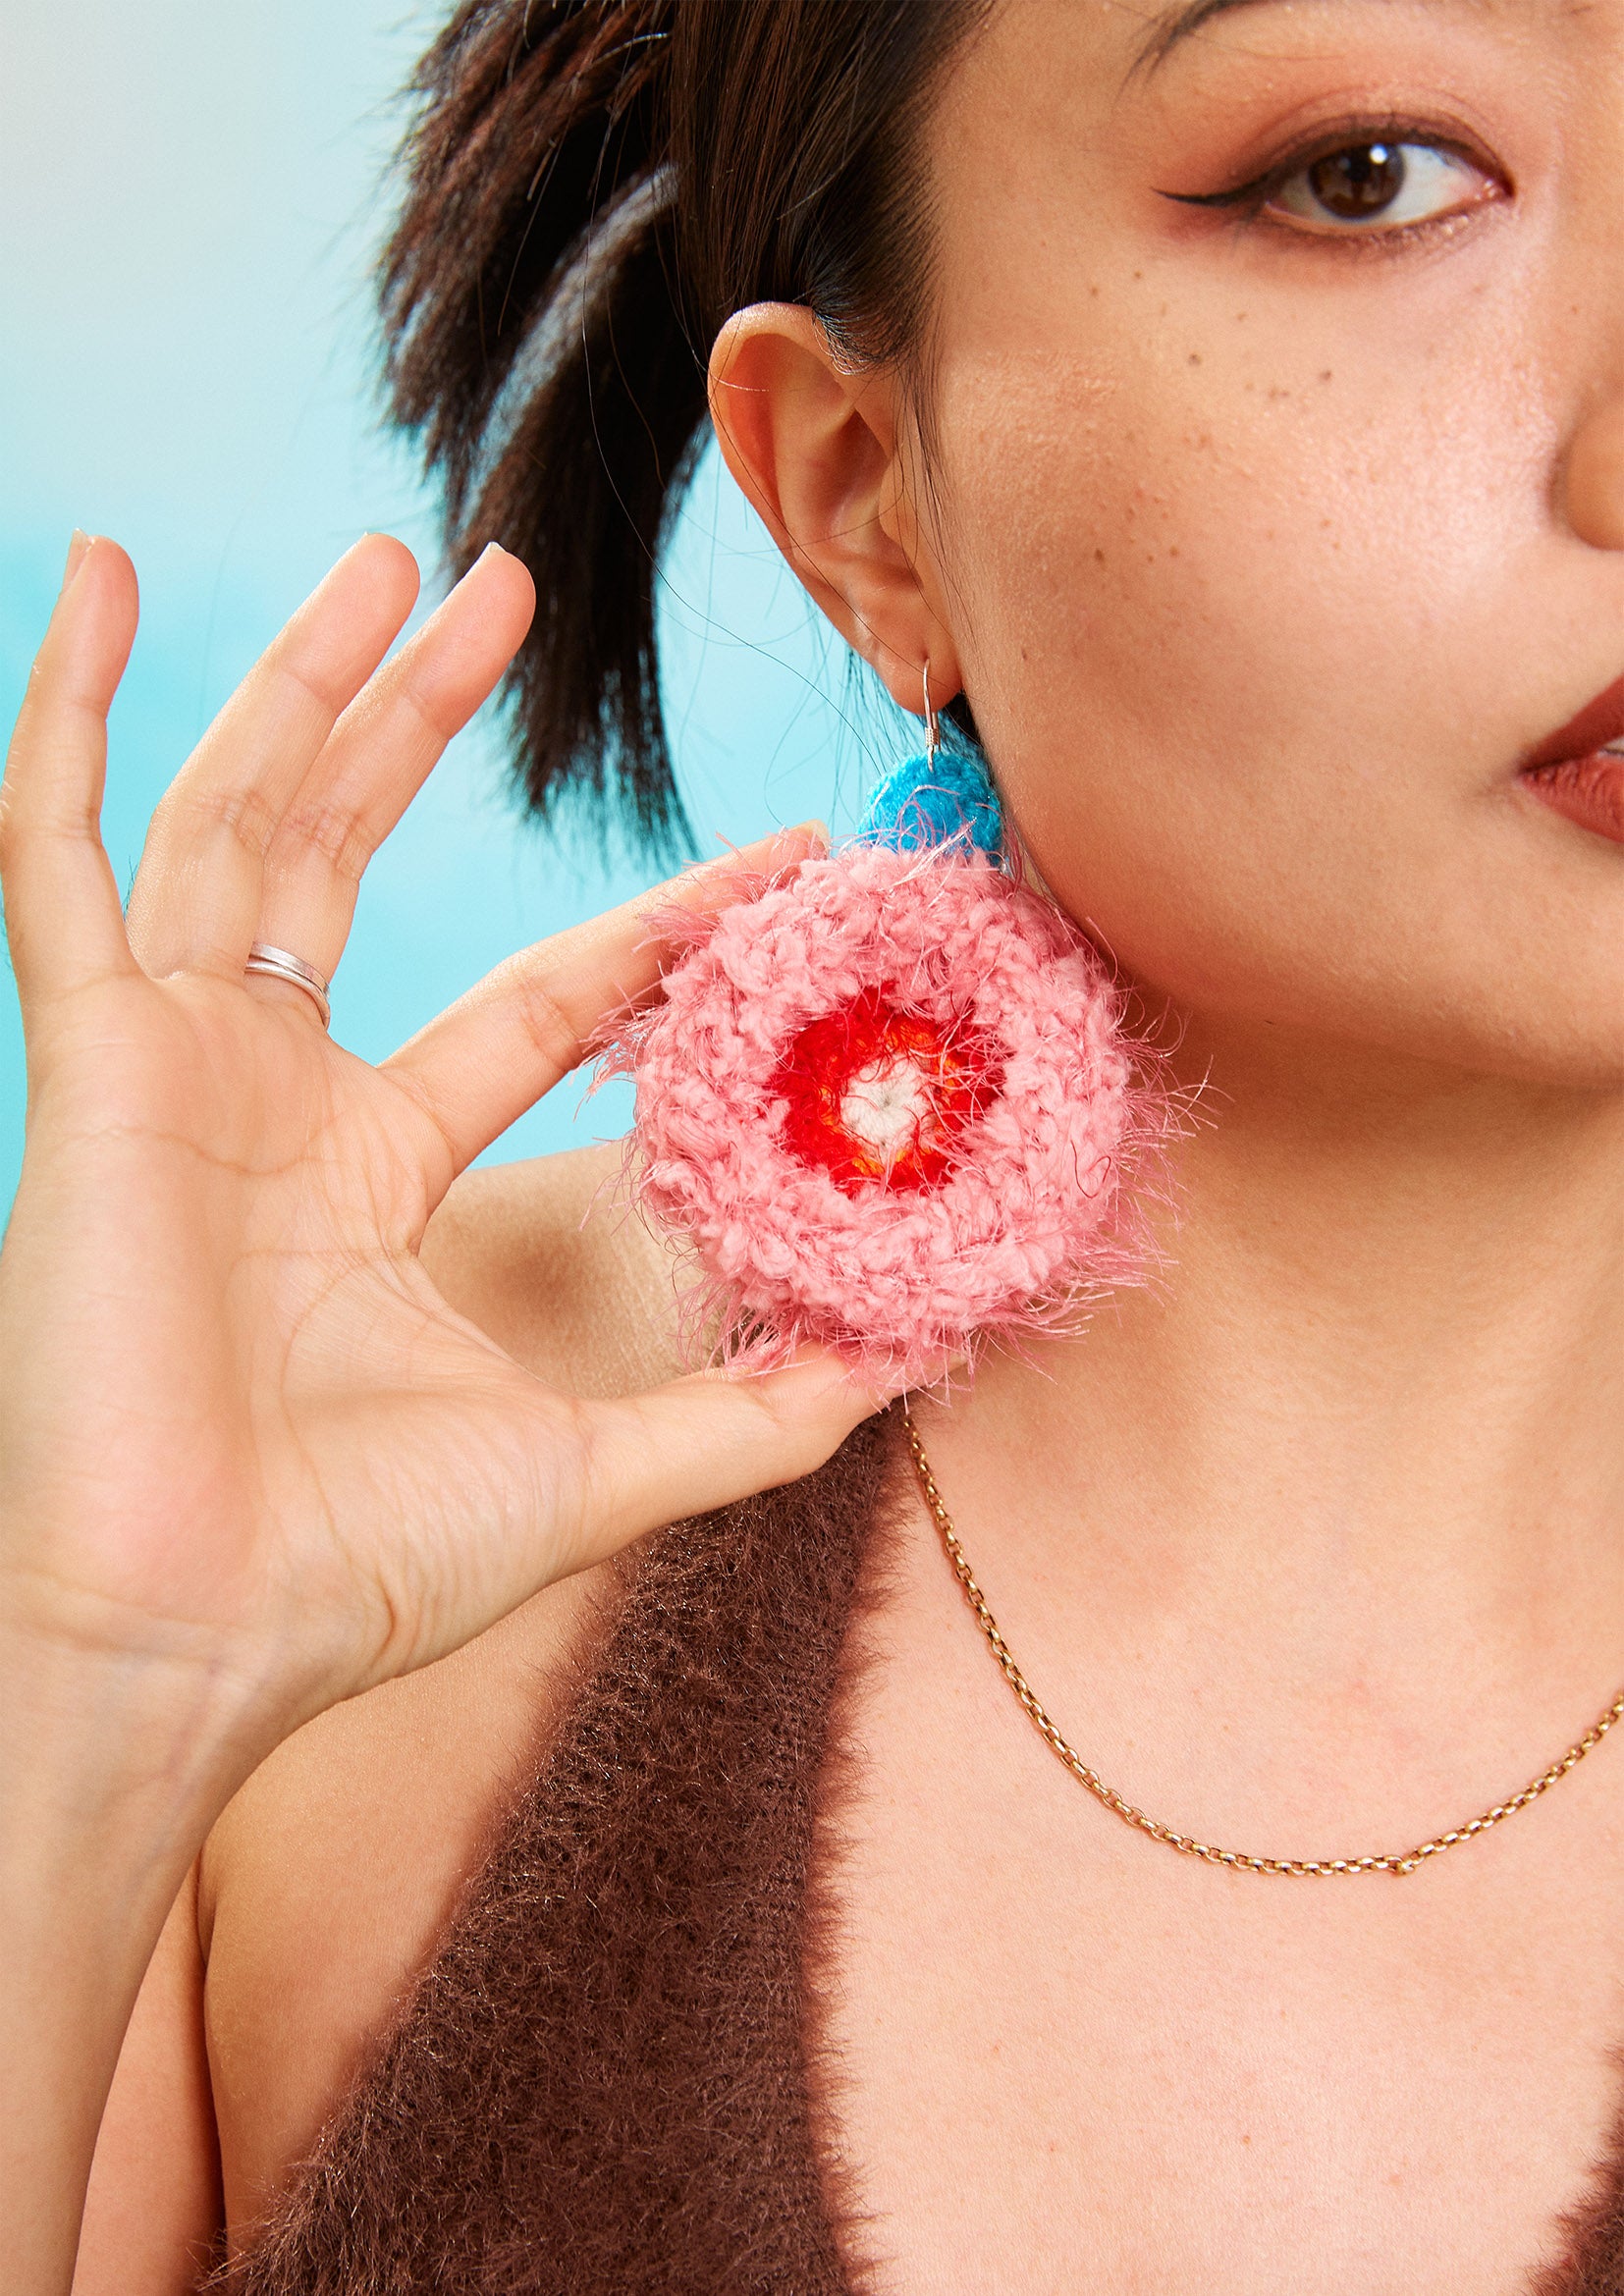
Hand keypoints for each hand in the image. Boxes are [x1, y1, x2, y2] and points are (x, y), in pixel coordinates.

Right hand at [0, 533, 872, 1776]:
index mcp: (382, 1169)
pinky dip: (73, 715)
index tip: (787, 859)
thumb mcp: (597, 1468)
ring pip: (238, 818)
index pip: (548, 994)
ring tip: (395, 557)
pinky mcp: (90, 1057)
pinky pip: (56, 852)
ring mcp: (178, 1063)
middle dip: (432, 722)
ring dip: (309, 683)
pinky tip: (100, 584)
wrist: (187, 1633)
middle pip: (361, 856)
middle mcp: (279, 1094)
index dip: (665, 921)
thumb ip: (751, 1415)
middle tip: (513, 588)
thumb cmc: (356, 1568)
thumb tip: (910, 1364)